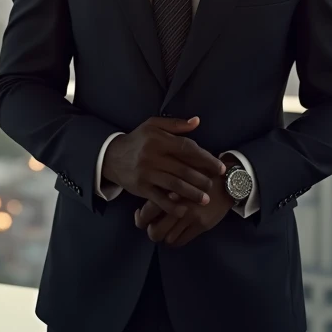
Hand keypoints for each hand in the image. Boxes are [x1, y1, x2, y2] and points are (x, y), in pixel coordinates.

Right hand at [102, 116, 225, 218]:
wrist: (112, 156)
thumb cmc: (138, 140)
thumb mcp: (153, 125)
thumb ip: (176, 124)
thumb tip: (197, 121)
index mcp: (158, 139)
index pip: (187, 148)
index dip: (205, 158)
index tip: (219, 167)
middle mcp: (152, 156)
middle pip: (183, 169)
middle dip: (202, 179)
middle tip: (214, 185)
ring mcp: (146, 173)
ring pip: (174, 184)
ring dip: (192, 193)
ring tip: (205, 199)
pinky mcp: (141, 188)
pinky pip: (159, 199)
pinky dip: (172, 206)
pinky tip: (184, 210)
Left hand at [134, 177, 233, 247]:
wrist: (225, 181)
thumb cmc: (198, 175)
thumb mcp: (178, 177)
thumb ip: (163, 189)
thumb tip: (145, 204)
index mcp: (169, 192)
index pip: (146, 214)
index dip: (140, 219)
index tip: (141, 215)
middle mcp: (178, 207)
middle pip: (155, 232)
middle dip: (151, 231)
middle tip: (152, 225)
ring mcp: (191, 218)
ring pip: (168, 239)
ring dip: (165, 236)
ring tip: (166, 228)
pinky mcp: (201, 225)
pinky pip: (182, 241)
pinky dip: (175, 240)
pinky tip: (176, 232)